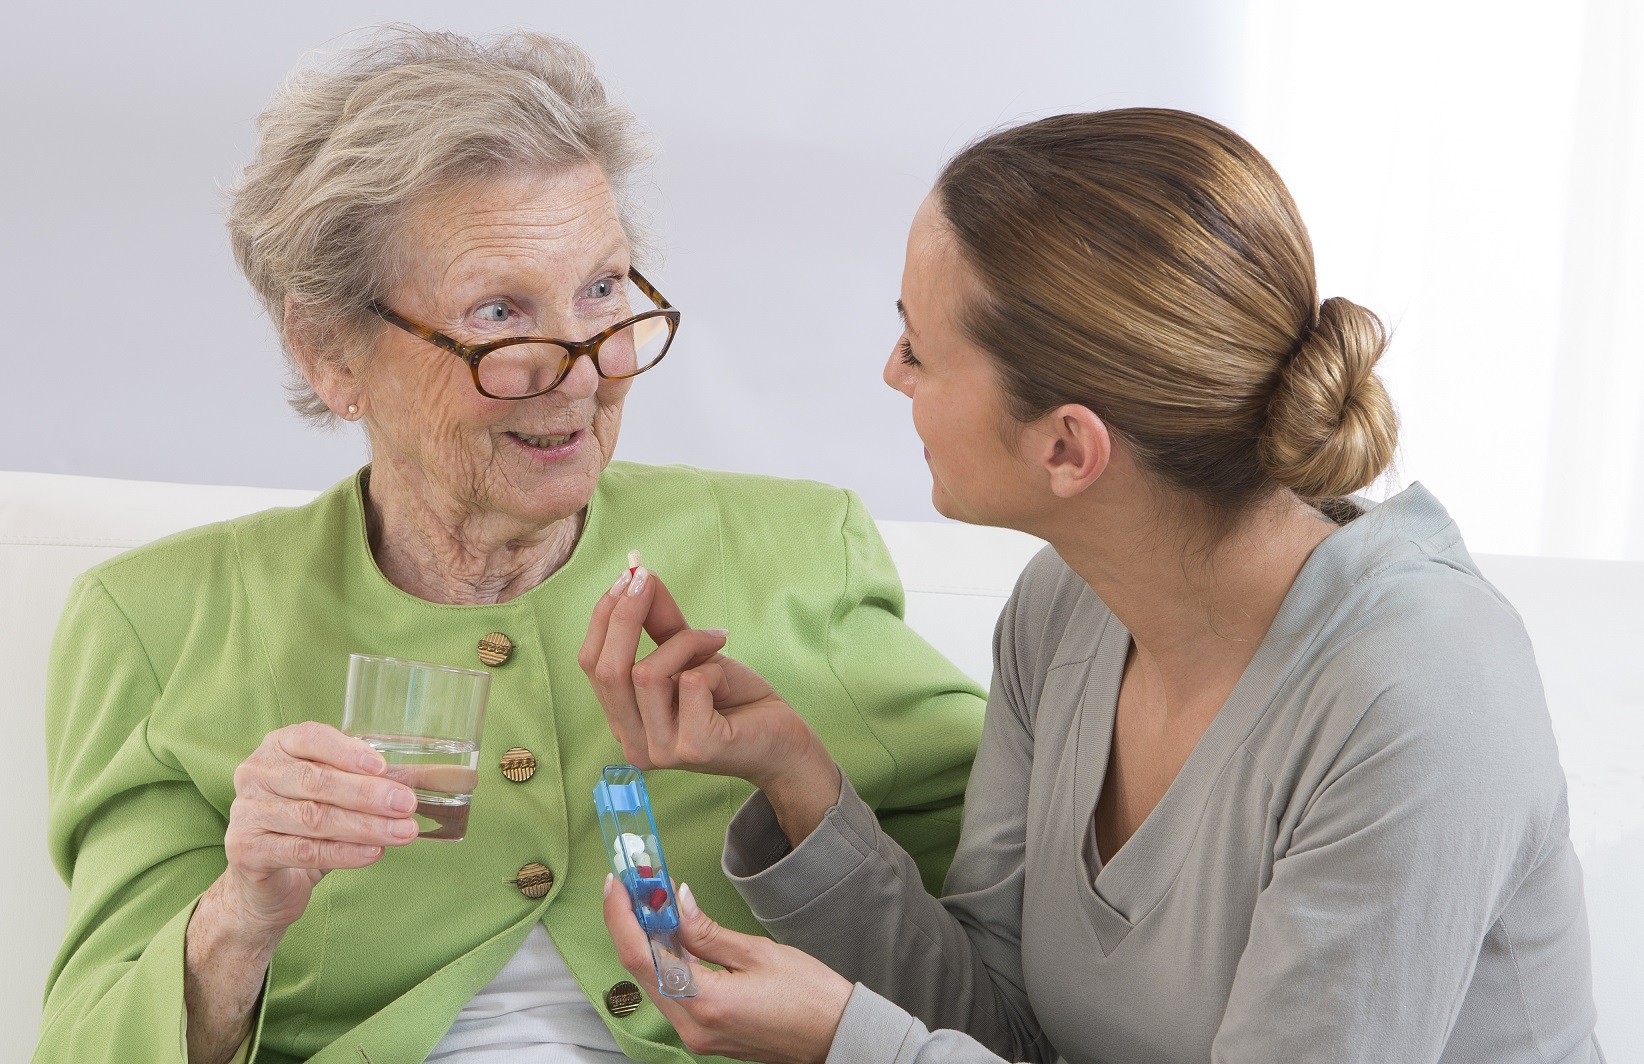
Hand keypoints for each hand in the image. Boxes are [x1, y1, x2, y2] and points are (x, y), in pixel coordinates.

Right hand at [218, 720, 418, 934]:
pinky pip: (301, 850)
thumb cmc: (310, 824)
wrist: (267, 881)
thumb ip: (383, 781)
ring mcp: (246, 811)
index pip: (310, 737)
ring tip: (403, 833)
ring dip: (364, 826)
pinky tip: (374, 853)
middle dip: (367, 794)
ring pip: (312, 817)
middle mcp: (256, 773)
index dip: (347, 751)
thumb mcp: (343, 795)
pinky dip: (343, 853)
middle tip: (407, 805)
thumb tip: (449, 777)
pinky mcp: (246, 849)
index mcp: (278, 746)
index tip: (384, 766)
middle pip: (315, 780)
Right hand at [579, 567, 833, 794]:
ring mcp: (661, 751)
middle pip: (608, 670)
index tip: (628, 577)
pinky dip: (710, 667)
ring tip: (714, 643)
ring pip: (647, 674)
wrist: (782, 740)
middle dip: (626, 616)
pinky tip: (725, 680)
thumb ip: (659, 621)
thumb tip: (637, 576)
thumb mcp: (691, 653)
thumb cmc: (734, 700)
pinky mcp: (695, 748)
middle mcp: (633, 743)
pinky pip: (689, 684)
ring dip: (685, 644)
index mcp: (624, 722)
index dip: (604, 617)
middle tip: (649, 580)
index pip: (591, 665)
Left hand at [603, 872, 852, 1063]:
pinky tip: (672, 935)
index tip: (617, 884)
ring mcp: (698, 1035)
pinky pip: (674, 994)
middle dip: (631, 924)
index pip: (642, 956)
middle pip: (641, 970)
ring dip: (648, 942)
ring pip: (656, 982)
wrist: (838, 1037)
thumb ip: (708, 932)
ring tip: (650, 903)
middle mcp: (693, 1027)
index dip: (621, 917)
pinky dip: (667, 963)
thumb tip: (677, 903)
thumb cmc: (811, 997)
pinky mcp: (707, 1034)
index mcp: (705, 1003)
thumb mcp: (758, 953)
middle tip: (632, 886)